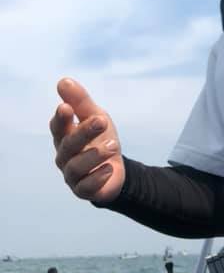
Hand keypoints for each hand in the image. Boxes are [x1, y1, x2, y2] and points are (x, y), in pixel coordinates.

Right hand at [50, 78, 125, 203]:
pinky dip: (97, 177)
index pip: (58, 127)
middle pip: (69, 145)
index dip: (61, 118)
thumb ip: (81, 101)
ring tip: (113, 144)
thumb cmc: (100, 138)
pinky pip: (86, 186)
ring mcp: (72, 175)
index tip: (67, 108)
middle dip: (84, 132)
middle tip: (102, 120)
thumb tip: (63, 81)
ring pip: (76, 166)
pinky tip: (109, 168)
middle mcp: (64, 156)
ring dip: (95, 154)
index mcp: (64, 136)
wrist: (115, 168)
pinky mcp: (83, 191)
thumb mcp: (95, 116)